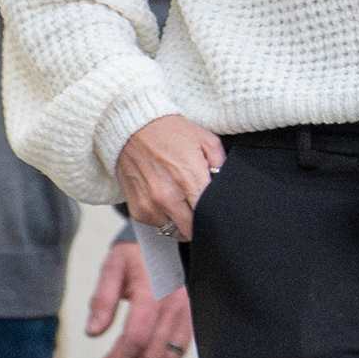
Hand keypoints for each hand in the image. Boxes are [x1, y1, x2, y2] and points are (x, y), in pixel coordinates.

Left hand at [86, 238, 195, 357]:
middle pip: (152, 353)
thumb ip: (102, 299)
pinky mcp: (192, 319)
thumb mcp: (111, 268)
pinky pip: (180, 352)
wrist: (166, 239)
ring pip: (168, 357)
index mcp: (153, 292)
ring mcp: (187, 313)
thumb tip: (92, 333)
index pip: (135, 337)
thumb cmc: (136, 254)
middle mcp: (175, 305)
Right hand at [113, 113, 225, 251]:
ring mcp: (150, 205)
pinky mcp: (136, 209)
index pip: (208, 216)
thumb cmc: (170, 133)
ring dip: (180, 222)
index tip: (216, 213)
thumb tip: (226, 185)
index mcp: (189, 180)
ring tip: (181, 202)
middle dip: (199, 223)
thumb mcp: (207, 141)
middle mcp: (167, 196)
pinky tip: (166, 201)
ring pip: (173, 230)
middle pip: (191, 230)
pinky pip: (156, 225)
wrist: (132, 127)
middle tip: (200, 210)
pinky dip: (163, 218)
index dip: (215, 217)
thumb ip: (221, 166)